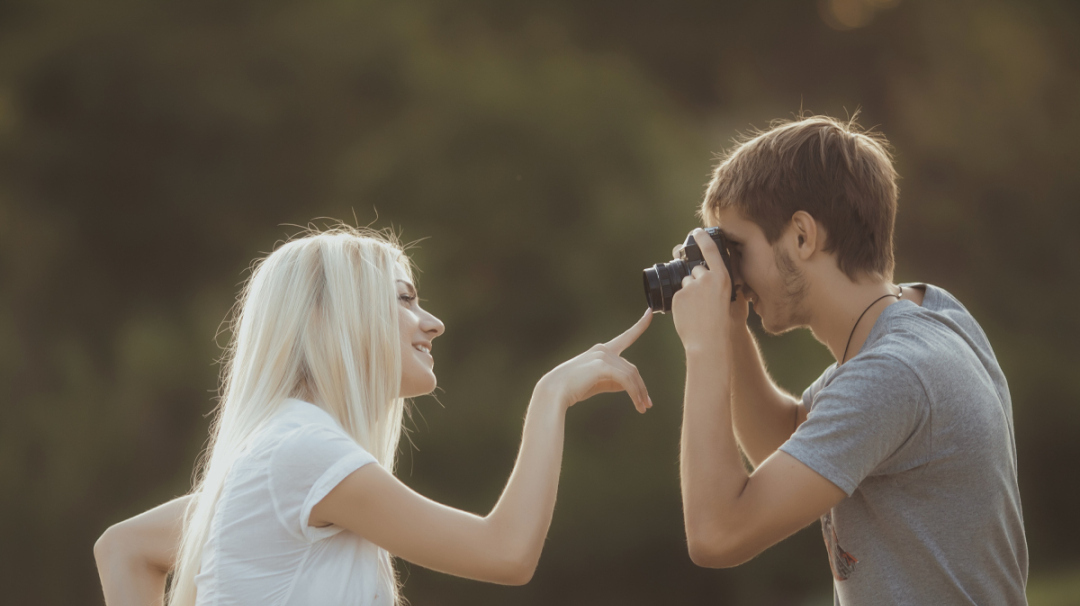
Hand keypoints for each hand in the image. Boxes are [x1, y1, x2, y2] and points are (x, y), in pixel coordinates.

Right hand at [537, 310, 652, 411]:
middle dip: (641, 387)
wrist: (554, 392)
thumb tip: (629, 386)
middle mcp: (603, 350)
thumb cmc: (572, 389)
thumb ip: (612, 381)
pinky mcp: (602, 366)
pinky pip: (625, 380)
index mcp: (601, 351)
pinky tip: (637, 404)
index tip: (650, 312)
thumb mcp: (596, 383)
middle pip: (631, 369)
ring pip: (631, 375)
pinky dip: (634, 393)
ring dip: (639, 393)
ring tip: (643, 409)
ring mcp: (602, 356)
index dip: (640, 325)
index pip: (625, 337)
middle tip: (647, 405)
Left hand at [672, 228, 733, 350]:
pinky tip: (689, 313)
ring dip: (688, 291)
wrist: (708, 341)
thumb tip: (721, 280)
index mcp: (722, 277)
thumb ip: (725, 286)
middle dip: (696, 280)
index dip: (702, 238)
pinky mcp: (678, 296)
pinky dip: (681, 302)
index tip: (696, 232)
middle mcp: (706, 278)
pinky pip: (678, 294)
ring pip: (685, 282)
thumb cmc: (723, 324)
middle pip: (695, 270)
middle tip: (702, 299)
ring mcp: (690, 286)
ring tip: (696, 309)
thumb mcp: (732, 300)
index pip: (710, 250)